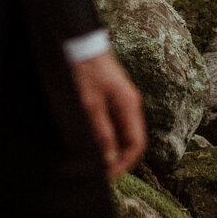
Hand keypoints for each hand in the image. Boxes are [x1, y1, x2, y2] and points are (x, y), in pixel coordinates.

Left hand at [72, 49, 147, 176]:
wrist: (80, 41)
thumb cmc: (84, 70)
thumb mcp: (89, 104)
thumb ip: (101, 131)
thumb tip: (110, 158)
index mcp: (129, 106)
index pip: (136, 144)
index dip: (123, 163)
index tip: (106, 175)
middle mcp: (130, 104)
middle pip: (130, 140)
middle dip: (116, 158)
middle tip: (97, 171)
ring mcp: (121, 100)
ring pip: (120, 132)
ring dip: (109, 147)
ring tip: (91, 159)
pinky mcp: (111, 96)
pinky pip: (112, 122)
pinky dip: (104, 135)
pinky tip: (90, 140)